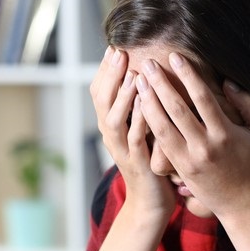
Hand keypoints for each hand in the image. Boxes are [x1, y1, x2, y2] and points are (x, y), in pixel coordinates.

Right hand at [90, 47, 175, 219]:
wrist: (150, 203)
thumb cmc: (150, 162)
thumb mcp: (141, 131)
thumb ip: (139, 107)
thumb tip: (144, 75)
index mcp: (111, 126)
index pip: (99, 92)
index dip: (105, 70)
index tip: (114, 47)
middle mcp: (111, 136)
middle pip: (102, 101)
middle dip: (110, 76)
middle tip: (119, 52)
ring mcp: (122, 150)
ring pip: (115, 119)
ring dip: (121, 96)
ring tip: (131, 74)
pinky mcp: (138, 163)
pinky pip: (135, 139)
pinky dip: (139, 119)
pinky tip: (145, 102)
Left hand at [134, 52, 249, 219]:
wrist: (245, 204)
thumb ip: (247, 103)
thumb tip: (226, 82)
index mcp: (225, 134)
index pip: (202, 98)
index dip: (187, 75)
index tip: (175, 57)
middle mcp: (205, 147)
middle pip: (177, 110)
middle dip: (160, 84)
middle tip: (147, 63)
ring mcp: (189, 160)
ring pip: (162, 127)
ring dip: (148, 102)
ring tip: (138, 82)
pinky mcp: (180, 169)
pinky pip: (161, 143)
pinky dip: (149, 123)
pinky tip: (140, 107)